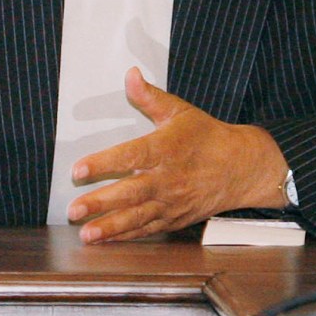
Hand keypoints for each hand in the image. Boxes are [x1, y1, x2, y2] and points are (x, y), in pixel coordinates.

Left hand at [66, 69, 288, 243]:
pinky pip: (148, 230)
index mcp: (166, 149)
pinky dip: (126, 237)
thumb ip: (150, 97)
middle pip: (131, 192)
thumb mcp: (180, 112)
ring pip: (137, 217)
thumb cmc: (207, 136)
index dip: (104, 163)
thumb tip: (130, 74)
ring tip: (85, 234)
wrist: (242, 168)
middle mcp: (168, 178)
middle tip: (73, 210)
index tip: (78, 169)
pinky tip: (104, 241)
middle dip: (100, 203)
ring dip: (110, 228)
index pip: (131, 155)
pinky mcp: (175, 219)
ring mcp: (172, 202)